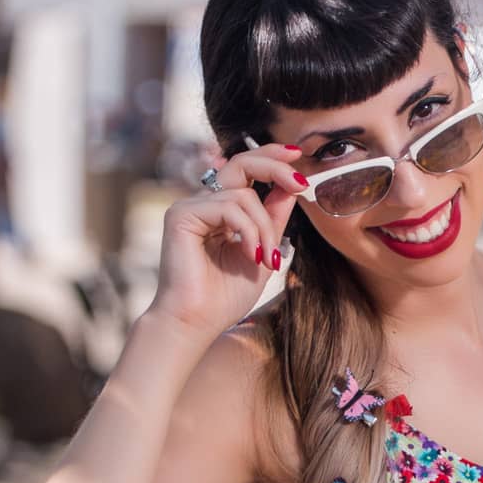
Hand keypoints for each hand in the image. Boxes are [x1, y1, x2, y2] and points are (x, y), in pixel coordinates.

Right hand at [148, 144, 308, 340]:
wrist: (197, 323)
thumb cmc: (225, 297)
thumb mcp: (263, 250)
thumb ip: (274, 218)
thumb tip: (291, 185)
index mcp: (221, 211)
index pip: (246, 172)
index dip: (272, 161)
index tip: (299, 158)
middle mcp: (204, 204)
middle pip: (241, 163)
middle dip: (275, 167)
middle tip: (300, 181)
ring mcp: (190, 207)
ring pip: (243, 196)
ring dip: (265, 228)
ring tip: (266, 259)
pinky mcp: (181, 215)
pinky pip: (228, 207)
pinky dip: (248, 231)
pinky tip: (251, 255)